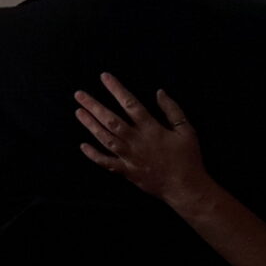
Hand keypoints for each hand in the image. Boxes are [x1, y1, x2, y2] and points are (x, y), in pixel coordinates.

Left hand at [74, 74, 212, 211]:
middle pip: (111, 120)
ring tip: (78, 112)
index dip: (116, 89)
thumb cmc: (188, 158)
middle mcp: (136, 141)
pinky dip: (94, 155)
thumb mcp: (187, 131)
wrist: (186, 187)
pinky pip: (107, 163)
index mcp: (151, 129)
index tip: (104, 77)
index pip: (130, 104)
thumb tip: (159, 92)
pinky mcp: (127, 172)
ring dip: (90, 125)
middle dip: (94, 106)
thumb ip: (172, 110)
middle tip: (79, 94)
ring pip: (105, 138)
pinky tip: (82, 146)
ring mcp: (129, 157)